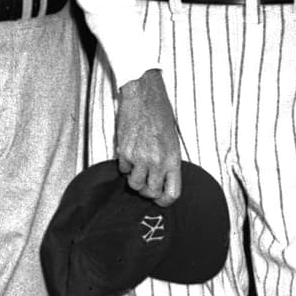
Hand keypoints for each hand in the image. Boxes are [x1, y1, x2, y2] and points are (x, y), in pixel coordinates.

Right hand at [115, 69, 181, 206]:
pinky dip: (125, 165)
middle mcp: (157, 161)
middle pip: (150, 193)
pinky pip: (123, 169)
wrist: (144, 94)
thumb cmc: (160, 113)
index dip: (165, 201)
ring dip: (135, 178)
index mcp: (173, 159)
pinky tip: (130, 152)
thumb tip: (162, 180)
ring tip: (137, 166)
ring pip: (134, 184)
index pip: (172, 193)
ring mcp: (140, 157)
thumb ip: (168, 161)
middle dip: (147, 190)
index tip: (160, 199)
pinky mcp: (124, 151)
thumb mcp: (172, 139)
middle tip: (146, 180)